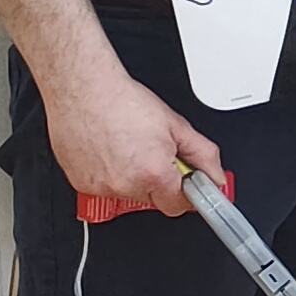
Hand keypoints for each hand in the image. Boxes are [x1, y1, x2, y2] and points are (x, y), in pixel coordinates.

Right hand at [46, 62, 215, 217]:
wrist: (83, 90)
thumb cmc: (124, 102)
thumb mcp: (176, 125)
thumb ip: (203, 155)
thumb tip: (215, 176)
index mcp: (153, 174)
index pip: (178, 205)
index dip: (186, 192)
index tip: (188, 184)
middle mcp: (125, 185)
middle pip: (154, 198)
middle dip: (160, 180)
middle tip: (154, 152)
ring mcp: (99, 187)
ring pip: (128, 193)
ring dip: (134, 176)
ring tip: (129, 146)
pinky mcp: (80, 183)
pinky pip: (104, 187)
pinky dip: (110, 173)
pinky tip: (110, 150)